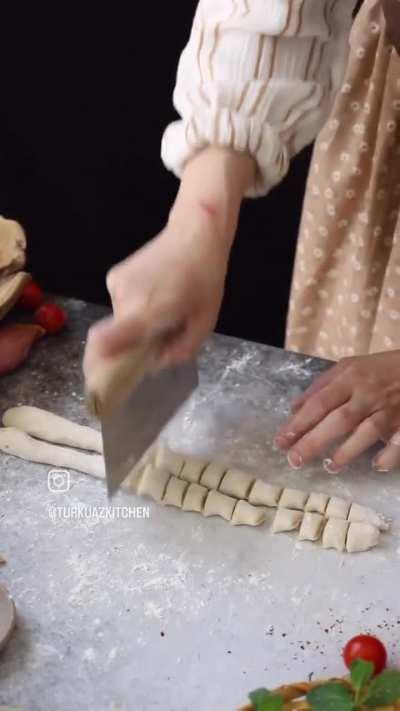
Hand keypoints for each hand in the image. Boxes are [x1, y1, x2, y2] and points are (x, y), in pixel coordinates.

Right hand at [83, 147, 254, 377]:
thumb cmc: (205, 279)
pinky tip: (155, 293)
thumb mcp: (204, 322)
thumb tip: (155, 364)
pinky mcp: (113, 276)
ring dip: (136, 323)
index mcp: (149, 311)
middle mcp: (126, 299)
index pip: (108, 341)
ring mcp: (116, 285)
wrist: (195, 234)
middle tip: (157, 338)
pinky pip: (120, 303)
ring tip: (162, 308)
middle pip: (117, 336)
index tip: (102, 377)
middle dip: (132, 345)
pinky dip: (134, 307)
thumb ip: (181, 349)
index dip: (99, 363)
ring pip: (119, 320)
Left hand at [274, 351, 399, 472]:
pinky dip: (389, 454)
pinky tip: (377, 465)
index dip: (299, 423)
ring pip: (368, 431)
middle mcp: (368, 394)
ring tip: (329, 467)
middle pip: (339, 419)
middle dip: (314, 441)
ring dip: (348, 451)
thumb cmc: (379, 369)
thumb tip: (294, 409)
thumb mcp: (348, 367)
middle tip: (294, 460)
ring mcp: (389, 409)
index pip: (320, 402)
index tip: (281, 441)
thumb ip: (321, 387)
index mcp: (350, 378)